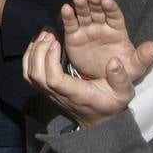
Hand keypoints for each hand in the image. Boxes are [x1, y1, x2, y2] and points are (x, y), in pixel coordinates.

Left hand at [22, 30, 138, 128]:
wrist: (99, 120)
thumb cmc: (110, 104)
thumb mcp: (123, 93)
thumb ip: (120, 78)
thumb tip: (114, 62)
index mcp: (75, 94)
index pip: (54, 80)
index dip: (50, 60)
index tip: (57, 42)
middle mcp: (58, 95)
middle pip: (37, 75)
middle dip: (40, 51)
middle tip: (50, 32)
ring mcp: (49, 93)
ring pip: (30, 74)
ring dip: (34, 51)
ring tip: (45, 34)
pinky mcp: (46, 89)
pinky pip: (29, 74)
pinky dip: (30, 56)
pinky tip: (40, 43)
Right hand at [61, 0, 152, 82]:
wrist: (101, 82)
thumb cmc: (120, 71)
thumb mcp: (134, 67)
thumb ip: (143, 57)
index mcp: (117, 30)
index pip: (114, 15)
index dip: (111, 8)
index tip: (107, 1)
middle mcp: (101, 26)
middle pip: (98, 10)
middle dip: (95, 2)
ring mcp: (87, 30)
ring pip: (84, 14)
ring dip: (81, 5)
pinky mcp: (74, 36)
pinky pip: (71, 24)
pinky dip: (68, 16)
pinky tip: (66, 9)